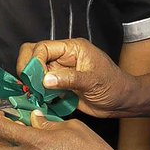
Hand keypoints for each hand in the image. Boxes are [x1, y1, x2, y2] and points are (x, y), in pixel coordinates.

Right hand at [16, 39, 137, 118]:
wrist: (122, 102)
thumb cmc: (114, 86)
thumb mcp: (93, 81)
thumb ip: (69, 79)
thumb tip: (45, 79)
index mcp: (72, 48)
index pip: (43, 48)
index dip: (34, 61)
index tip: (33, 78)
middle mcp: (63, 58)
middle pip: (34, 55)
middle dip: (27, 69)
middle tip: (29, 86)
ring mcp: (60, 72)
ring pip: (35, 72)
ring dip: (31, 83)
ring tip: (34, 96)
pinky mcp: (59, 86)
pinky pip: (41, 86)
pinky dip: (37, 93)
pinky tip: (40, 101)